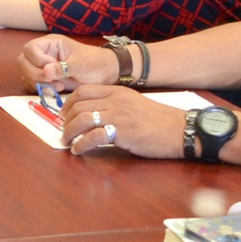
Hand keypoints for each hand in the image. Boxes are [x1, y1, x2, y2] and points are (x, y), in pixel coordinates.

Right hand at [18, 36, 117, 90]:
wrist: (104, 73)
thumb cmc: (94, 63)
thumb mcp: (81, 64)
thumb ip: (63, 67)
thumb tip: (46, 71)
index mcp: (51, 43)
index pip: (30, 49)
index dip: (37, 61)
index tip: (51, 69)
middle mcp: (43, 53)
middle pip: (23, 62)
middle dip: (35, 74)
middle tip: (52, 80)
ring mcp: (42, 66)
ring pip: (26, 74)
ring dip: (39, 83)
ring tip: (59, 85)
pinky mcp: (44, 79)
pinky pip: (32, 84)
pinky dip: (41, 89)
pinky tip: (56, 89)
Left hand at [57, 85, 183, 158]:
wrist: (178, 129)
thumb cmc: (157, 120)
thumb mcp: (133, 104)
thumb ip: (113, 105)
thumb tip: (92, 116)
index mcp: (116, 91)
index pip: (83, 91)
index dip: (67, 103)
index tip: (62, 115)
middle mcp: (115, 100)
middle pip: (78, 106)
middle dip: (65, 121)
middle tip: (62, 131)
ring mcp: (118, 115)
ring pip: (82, 120)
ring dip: (69, 133)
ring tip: (67, 142)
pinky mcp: (122, 131)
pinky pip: (93, 137)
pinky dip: (81, 145)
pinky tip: (78, 150)